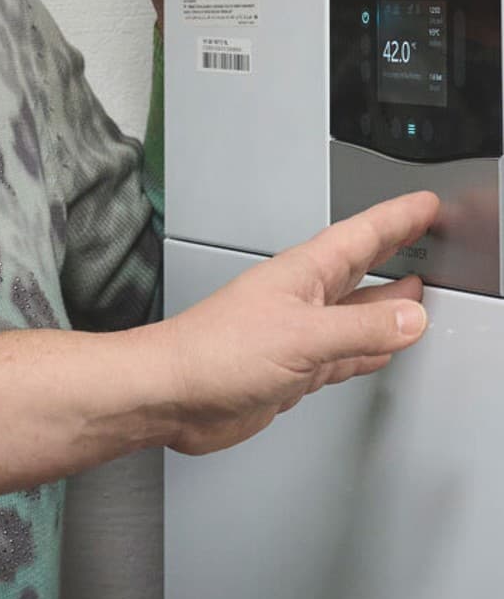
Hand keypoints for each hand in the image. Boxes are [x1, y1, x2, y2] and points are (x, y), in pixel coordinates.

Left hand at [156, 191, 434, 454]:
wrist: (172, 394)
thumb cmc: (212, 352)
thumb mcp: (301, 336)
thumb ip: (360, 329)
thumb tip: (410, 318)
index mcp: (303, 274)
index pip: (361, 236)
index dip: (396, 219)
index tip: (425, 205)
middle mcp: (301, 299)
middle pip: (361, 269)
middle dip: (396, 251)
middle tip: (426, 233)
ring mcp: (296, 334)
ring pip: (355, 314)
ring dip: (386, 305)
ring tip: (417, 294)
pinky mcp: (292, 368)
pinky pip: (343, 353)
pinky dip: (367, 350)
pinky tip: (381, 349)